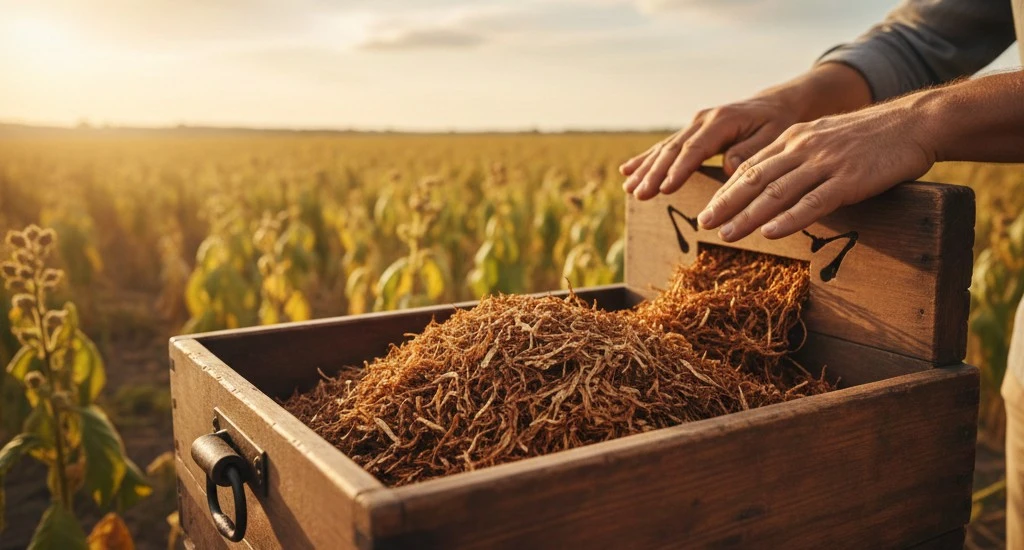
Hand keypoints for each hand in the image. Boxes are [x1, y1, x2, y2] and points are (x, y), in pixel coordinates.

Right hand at [620, 94, 801, 199]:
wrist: (776, 104)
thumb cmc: (778, 123)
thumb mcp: (773, 136)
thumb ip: (750, 151)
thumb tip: (727, 167)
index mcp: (722, 120)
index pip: (695, 148)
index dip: (678, 169)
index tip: (665, 188)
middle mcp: (703, 120)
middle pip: (673, 149)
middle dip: (654, 173)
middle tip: (640, 194)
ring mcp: (694, 124)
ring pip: (665, 148)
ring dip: (645, 169)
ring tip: (628, 188)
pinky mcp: (691, 132)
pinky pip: (665, 147)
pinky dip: (646, 159)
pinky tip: (627, 170)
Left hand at [696, 96, 937, 241]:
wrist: (914, 123)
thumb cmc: (870, 136)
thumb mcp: (825, 138)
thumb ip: (799, 156)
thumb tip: (775, 182)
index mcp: (794, 138)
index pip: (750, 166)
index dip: (726, 190)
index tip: (708, 209)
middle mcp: (803, 148)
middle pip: (755, 179)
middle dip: (726, 203)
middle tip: (704, 223)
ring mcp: (825, 163)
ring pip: (777, 192)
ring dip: (748, 216)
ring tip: (726, 234)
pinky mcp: (849, 179)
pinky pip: (813, 202)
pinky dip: (789, 219)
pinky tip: (770, 233)